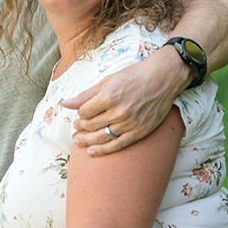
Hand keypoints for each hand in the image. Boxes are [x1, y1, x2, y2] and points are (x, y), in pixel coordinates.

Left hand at [62, 46, 186, 154]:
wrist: (161, 79)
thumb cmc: (133, 76)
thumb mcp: (107, 81)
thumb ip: (85, 94)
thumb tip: (65, 103)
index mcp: (108, 97)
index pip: (84, 112)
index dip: (79, 114)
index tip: (80, 113)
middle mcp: (118, 112)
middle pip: (91, 125)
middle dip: (80, 127)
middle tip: (75, 128)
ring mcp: (129, 123)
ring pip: (102, 137)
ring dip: (87, 140)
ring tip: (78, 140)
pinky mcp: (140, 132)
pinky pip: (118, 145)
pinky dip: (103, 150)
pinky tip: (92, 151)